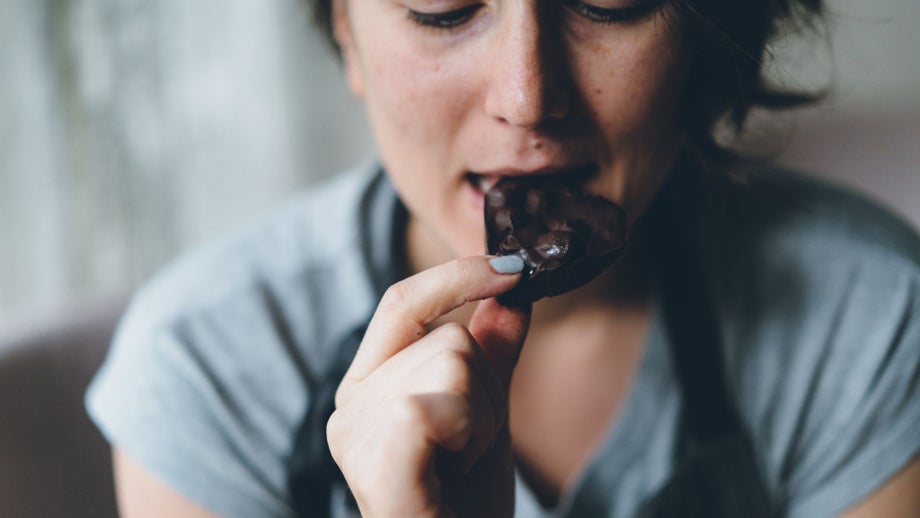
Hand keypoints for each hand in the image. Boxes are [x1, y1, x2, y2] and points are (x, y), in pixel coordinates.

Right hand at [327, 256, 530, 517]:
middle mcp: (349, 407)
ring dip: (484, 418)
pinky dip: (467, 433)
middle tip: (472, 448)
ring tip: (461, 467)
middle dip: (487, 388)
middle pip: (447, 336)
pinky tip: (452, 474)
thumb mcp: (488, 415)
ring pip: (452, 362)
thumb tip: (511, 289)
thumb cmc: (467, 504)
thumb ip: (493, 352)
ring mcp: (355, 437)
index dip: (458, 275)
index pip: (403, 303)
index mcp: (367, 388)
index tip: (515, 266)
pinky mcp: (375, 467)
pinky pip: (434, 404)